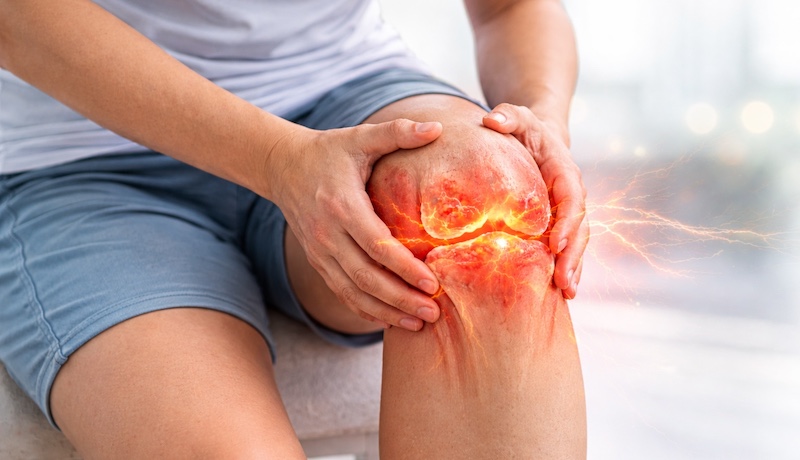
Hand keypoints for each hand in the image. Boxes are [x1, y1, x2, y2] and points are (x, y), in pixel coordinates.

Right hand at [265, 119, 443, 330]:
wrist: (282, 166)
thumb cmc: (330, 151)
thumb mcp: (361, 136)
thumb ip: (398, 132)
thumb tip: (438, 127)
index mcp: (342, 205)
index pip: (376, 246)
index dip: (405, 268)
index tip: (433, 283)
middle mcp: (327, 234)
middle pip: (366, 277)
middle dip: (401, 298)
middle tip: (434, 312)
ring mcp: (319, 251)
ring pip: (353, 291)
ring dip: (386, 311)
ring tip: (419, 323)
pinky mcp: (318, 261)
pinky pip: (342, 292)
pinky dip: (365, 310)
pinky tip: (390, 320)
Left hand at [482, 104, 588, 298]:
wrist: (534, 138)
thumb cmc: (521, 127)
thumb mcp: (514, 116)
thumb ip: (506, 116)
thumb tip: (492, 121)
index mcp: (564, 172)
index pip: (572, 200)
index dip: (568, 223)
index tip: (556, 245)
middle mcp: (571, 195)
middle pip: (579, 229)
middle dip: (573, 257)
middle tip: (563, 284)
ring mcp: (566, 213)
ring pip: (576, 244)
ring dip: (573, 269)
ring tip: (566, 294)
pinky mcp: (558, 225)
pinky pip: (565, 249)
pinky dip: (566, 269)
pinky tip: (561, 295)